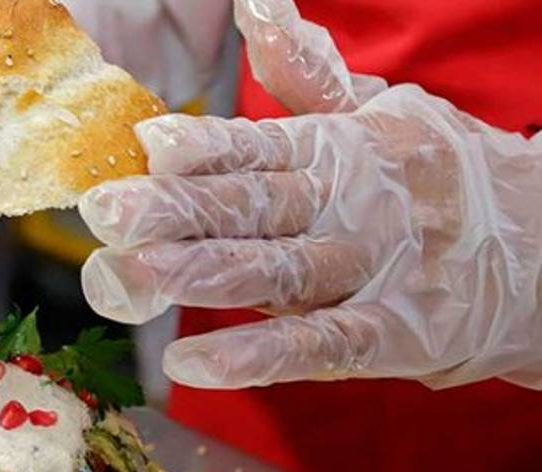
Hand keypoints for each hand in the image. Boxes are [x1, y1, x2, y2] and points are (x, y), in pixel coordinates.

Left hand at [80, 0, 541, 389]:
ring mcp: (376, 269)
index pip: (260, 147)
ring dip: (206, 274)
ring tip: (135, 276)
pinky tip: (192, 361)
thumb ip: (311, 78)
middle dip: (177, 210)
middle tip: (106, 213)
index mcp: (340, 150)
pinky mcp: (396, 335)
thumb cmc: (441, 176)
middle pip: (254, 208)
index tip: (146, 145)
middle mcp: (353, 204)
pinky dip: (258, 356)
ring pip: (280, 272)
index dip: (204, 148)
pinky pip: (320, 345)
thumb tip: (259, 10)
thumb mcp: (383, 114)